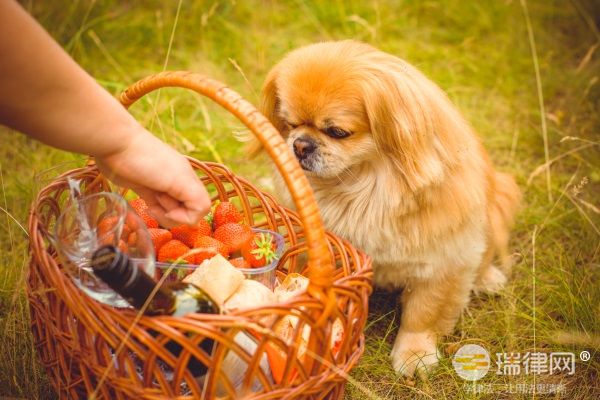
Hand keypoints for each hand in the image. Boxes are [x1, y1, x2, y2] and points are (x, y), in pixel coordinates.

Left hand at [95, 127, 210, 227]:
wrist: (116, 145)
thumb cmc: (148, 161)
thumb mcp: (179, 179)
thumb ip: (195, 197)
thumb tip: (194, 218)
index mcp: (189, 179)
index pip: (201, 207)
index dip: (188, 216)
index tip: (170, 210)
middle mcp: (179, 183)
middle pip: (187, 211)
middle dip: (174, 215)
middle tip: (158, 203)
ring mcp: (162, 186)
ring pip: (171, 211)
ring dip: (162, 214)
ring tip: (151, 204)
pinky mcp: (146, 188)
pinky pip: (157, 206)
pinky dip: (154, 211)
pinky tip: (146, 206)